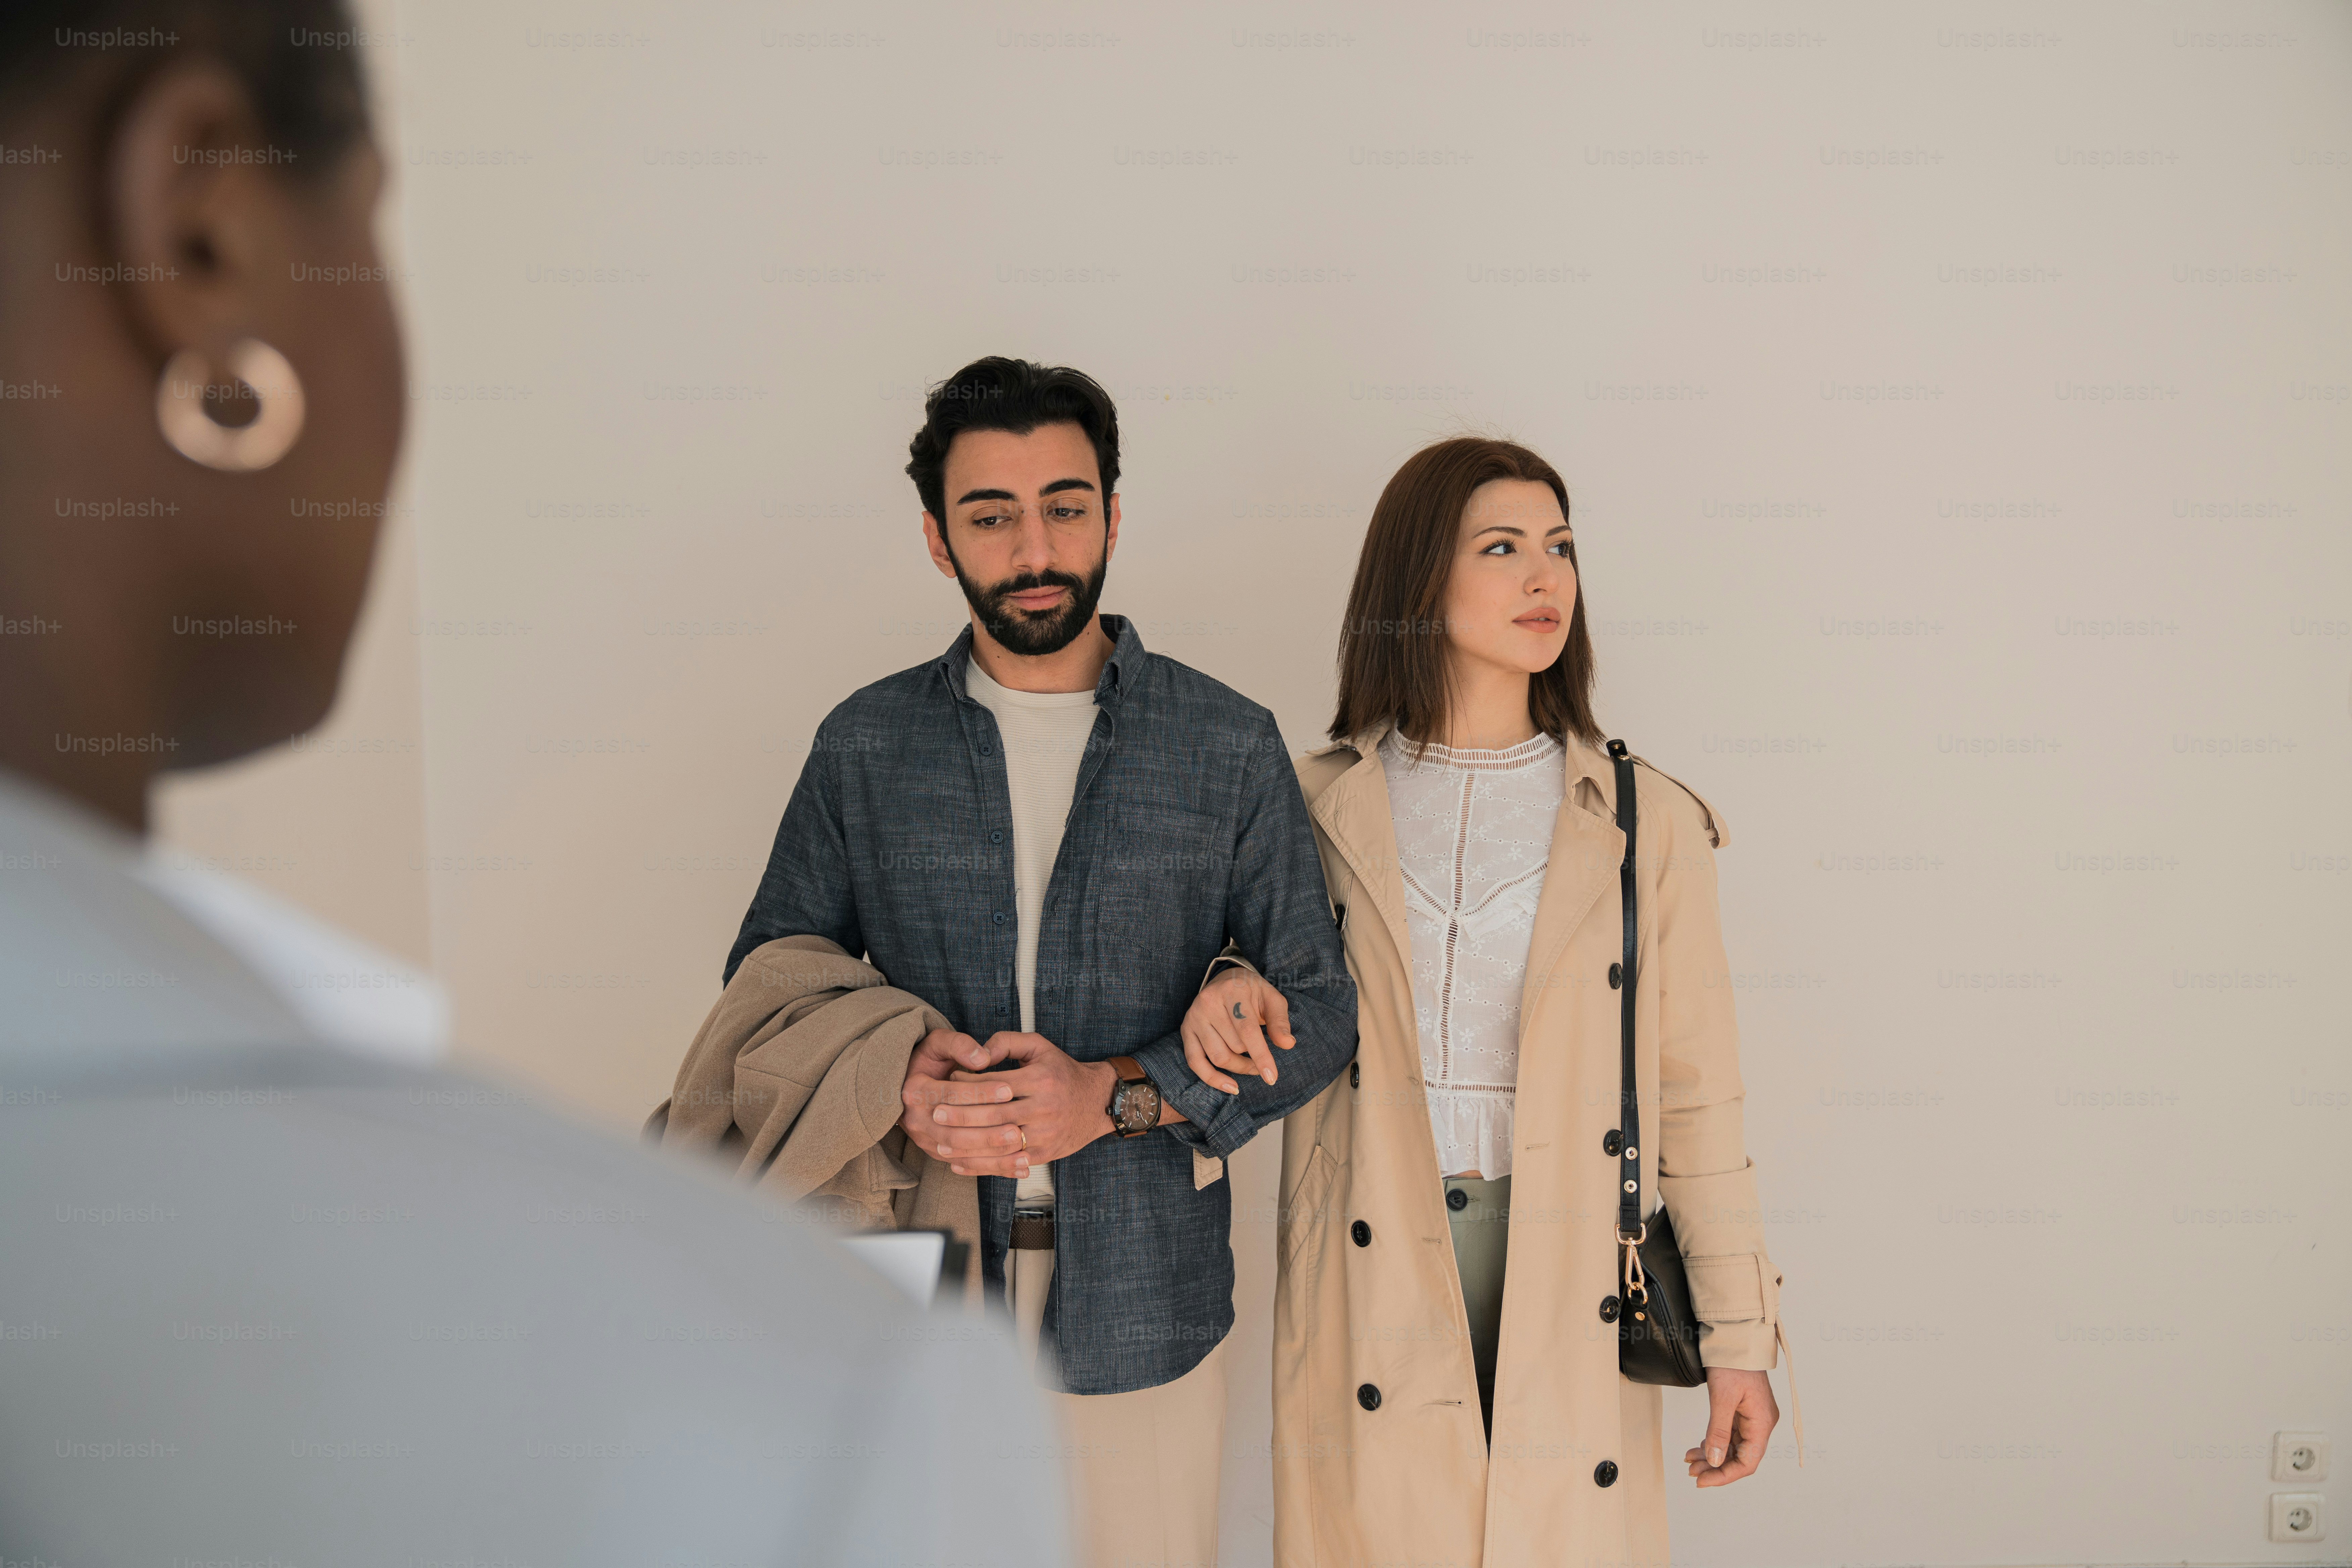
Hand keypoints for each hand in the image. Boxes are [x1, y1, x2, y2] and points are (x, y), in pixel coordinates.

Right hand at [898, 1027, 1024, 1176]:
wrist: (909, 1083)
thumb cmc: (930, 1059)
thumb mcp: (938, 1043)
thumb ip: (959, 1045)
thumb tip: (983, 1058)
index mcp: (914, 1090)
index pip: (950, 1094)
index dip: (980, 1092)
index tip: (1009, 1089)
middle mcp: (916, 1120)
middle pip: (954, 1131)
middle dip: (988, 1131)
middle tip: (1017, 1128)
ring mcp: (926, 1140)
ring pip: (961, 1152)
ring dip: (992, 1154)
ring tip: (1021, 1148)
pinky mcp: (937, 1153)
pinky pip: (966, 1164)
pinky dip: (993, 1167)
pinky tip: (1018, 1167)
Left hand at [930, 1031, 1117, 1169]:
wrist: (1098, 1102)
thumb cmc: (1062, 1071)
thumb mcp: (1039, 1046)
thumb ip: (1006, 1043)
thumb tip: (978, 1053)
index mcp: (1040, 1080)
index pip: (996, 1085)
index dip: (968, 1085)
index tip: (946, 1082)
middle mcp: (1044, 1108)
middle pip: (995, 1116)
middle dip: (961, 1117)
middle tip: (935, 1115)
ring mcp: (1045, 1134)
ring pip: (999, 1144)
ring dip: (967, 1147)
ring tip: (940, 1143)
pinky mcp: (1045, 1154)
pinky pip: (1009, 1163)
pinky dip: (983, 1166)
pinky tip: (960, 1164)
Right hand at [1180, 966, 1293, 1094]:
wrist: (1226, 980)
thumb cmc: (1252, 992)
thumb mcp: (1271, 998)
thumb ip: (1279, 1021)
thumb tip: (1287, 1044)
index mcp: (1232, 990)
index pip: (1247, 1030)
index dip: (1261, 1056)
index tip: (1271, 1077)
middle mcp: (1208, 1002)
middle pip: (1233, 1046)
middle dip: (1252, 1059)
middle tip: (1262, 1060)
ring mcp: (1194, 1016)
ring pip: (1218, 1056)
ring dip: (1238, 1067)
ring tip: (1250, 1065)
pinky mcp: (1186, 1029)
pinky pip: (1195, 1061)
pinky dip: (1212, 1078)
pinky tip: (1230, 1087)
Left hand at [1684, 1366, 1776, 1485]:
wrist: (1734, 1338)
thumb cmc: (1733, 1363)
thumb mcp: (1722, 1398)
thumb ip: (1719, 1432)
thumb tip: (1715, 1461)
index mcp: (1762, 1423)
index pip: (1747, 1462)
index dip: (1725, 1475)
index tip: (1702, 1481)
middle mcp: (1760, 1424)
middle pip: (1740, 1457)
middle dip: (1715, 1467)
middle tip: (1692, 1472)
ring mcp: (1751, 1418)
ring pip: (1732, 1447)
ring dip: (1712, 1456)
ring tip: (1690, 1461)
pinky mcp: (1741, 1411)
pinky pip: (1729, 1434)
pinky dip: (1714, 1442)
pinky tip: (1699, 1448)